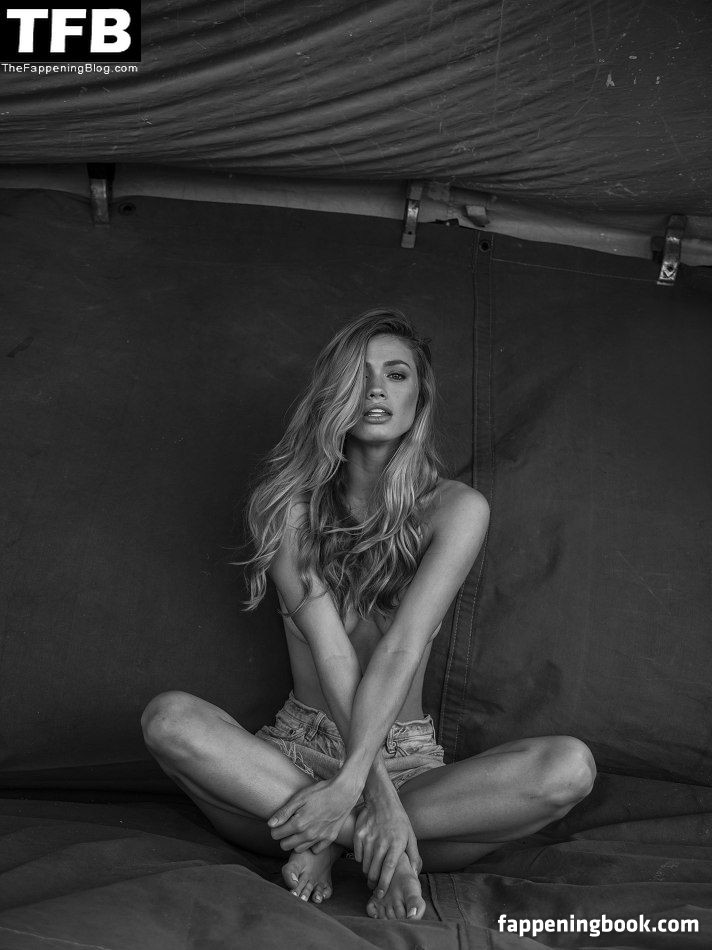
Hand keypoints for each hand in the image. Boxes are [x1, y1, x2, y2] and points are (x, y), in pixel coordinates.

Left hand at [268, 777, 359, 852]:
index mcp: (298, 824)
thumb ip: (284, 812)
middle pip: (285, 845)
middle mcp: (308, 835)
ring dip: (297, 841)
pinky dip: (312, 843)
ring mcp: (319, 838)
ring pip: (299, 849)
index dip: (275, 828)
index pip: (276, 835)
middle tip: (289, 825)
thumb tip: (270, 825)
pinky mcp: (329, 839)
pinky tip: (313, 831)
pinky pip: (315, 849)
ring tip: (301, 828)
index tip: (280, 822)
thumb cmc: (320, 792)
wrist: (344, 792)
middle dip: (284, 836)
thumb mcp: (299, 797)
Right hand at [353, 782, 420, 896]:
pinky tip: (366, 857)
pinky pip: (357, 855)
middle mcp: (382, 842)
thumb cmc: (399, 820)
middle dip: (374, 882)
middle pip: (374, 870)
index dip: (384, 883)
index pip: (389, 869)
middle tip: (374, 887)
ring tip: (371, 872)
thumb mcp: (410, 836)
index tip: (381, 893)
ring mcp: (369, 838)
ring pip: (365, 865)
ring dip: (368, 872)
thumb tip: (414, 874)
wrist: (382, 800)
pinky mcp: (359, 834)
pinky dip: (361, 860)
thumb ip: (414, 856)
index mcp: (396, 843)